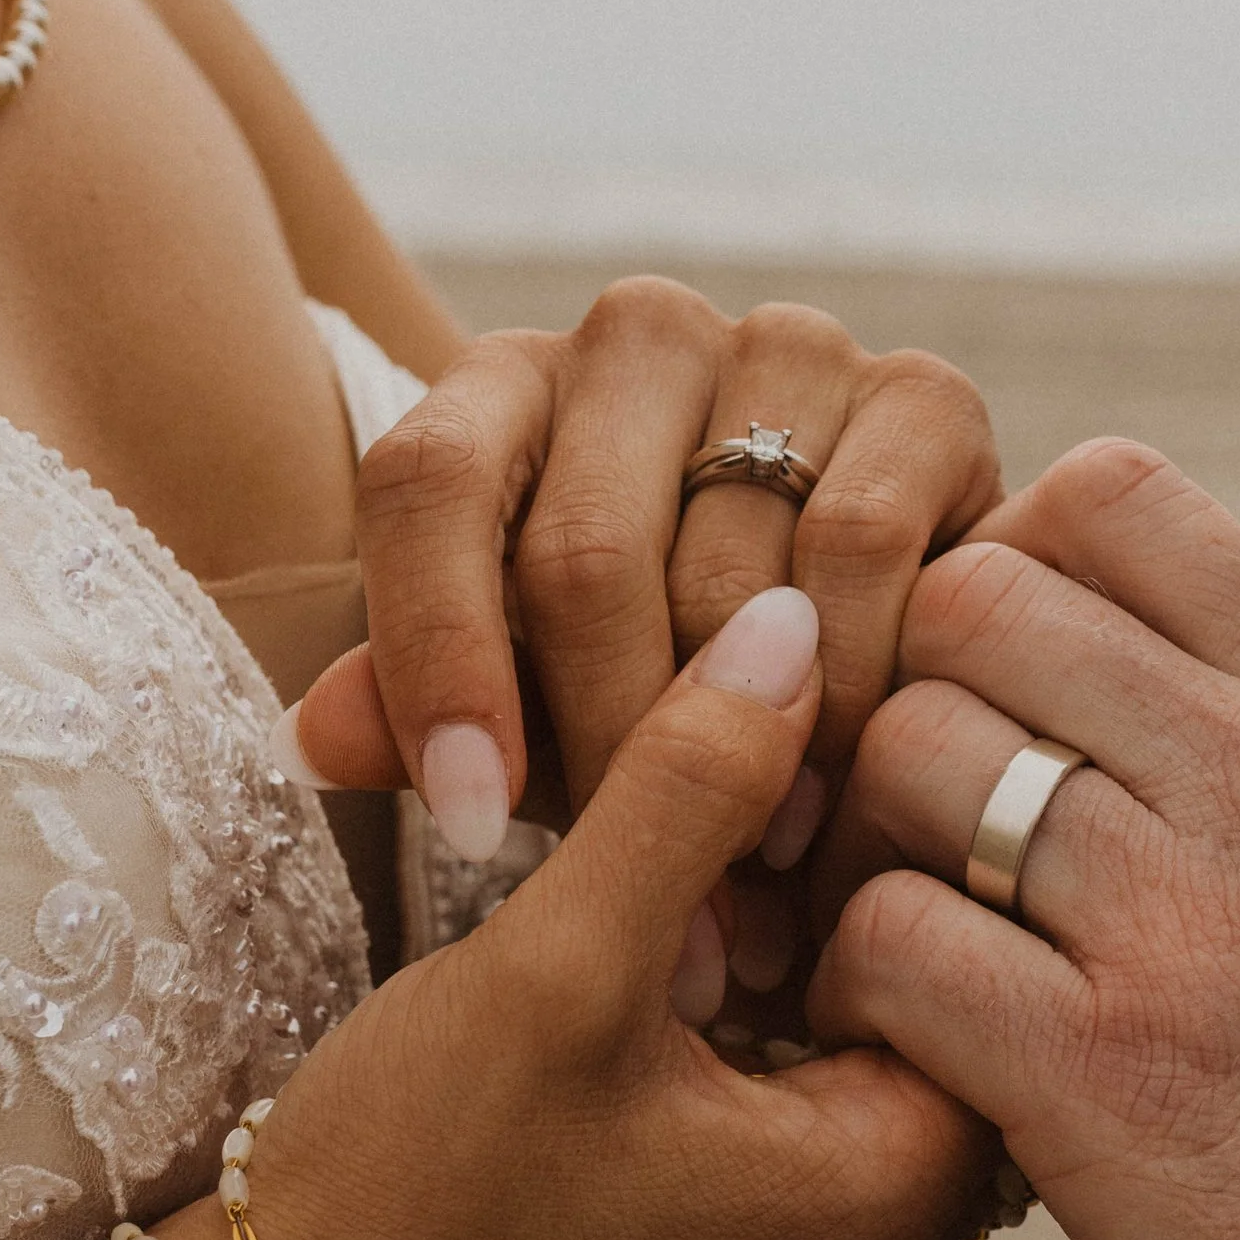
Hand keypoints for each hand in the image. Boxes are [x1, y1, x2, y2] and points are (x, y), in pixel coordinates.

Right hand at [227, 587, 992, 1239]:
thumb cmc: (417, 1185)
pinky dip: (759, 939)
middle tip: (782, 718)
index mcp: (896, 1184)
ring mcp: (827, 1209)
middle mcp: (896, 1214)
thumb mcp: (559, 964)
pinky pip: (806, 1028)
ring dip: (801, 878)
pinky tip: (683, 861)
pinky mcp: (756, 1189)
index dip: (923, 801)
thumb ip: (688, 791)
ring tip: (723, 776)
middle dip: (865, 833)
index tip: (833, 702)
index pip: (1004, 939)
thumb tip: (793, 624)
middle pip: (952, 962)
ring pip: (870, 983)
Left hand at [288, 280, 999, 865]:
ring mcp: (785, 345)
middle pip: (580, 553)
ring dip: (741, 756)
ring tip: (743, 880)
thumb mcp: (524, 713)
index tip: (468, 824)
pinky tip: (839, 795)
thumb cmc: (657, 682)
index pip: (425, 484)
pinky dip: (848, 695)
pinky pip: (861, 550)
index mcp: (504, 389)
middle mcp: (635, 338)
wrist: (865, 642)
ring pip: (728, 569)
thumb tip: (318, 742)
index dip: (436, 657)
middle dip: (608, 757)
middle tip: (642, 901)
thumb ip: (422, 721)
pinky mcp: (921, 391)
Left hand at [806, 446, 1239, 1239]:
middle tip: (898, 818)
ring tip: (894, 939)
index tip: (994, 682)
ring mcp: (1189, 924)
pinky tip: (903, 1057)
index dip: (1007, 561)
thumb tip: (1163, 684)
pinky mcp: (1105, 1080)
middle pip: (975, 601)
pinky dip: (859, 995)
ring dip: (864, 846)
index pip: (1118, 497)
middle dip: (903, 694)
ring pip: (909, 754)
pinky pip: (890, 944)